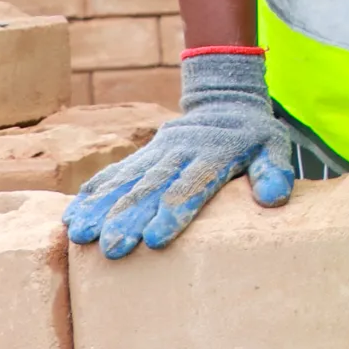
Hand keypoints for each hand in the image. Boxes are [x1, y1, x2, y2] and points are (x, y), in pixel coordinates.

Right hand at [64, 52, 297, 257]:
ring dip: (102, 209)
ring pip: (127, 182)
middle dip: (130, 219)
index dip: (174, 212)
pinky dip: (93, 194)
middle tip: (112, 248)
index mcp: (214, 153)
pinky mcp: (142, 155)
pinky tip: (73, 215)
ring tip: (81, 236)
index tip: (156, 238)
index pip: (192, 185)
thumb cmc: (253, 136)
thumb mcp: (274, 146)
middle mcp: (180, 153)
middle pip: (152, 188)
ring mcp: (157, 153)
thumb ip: (273, 170)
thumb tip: (275, 197)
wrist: (225, 100)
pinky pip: (114, 174)